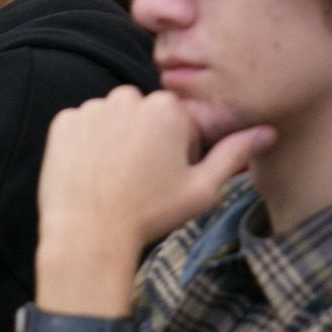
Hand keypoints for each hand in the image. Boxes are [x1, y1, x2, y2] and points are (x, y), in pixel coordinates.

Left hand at [35, 88, 273, 302]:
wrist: (90, 233)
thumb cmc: (150, 214)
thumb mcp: (202, 188)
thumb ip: (235, 153)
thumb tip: (268, 131)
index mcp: (167, 109)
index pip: (181, 123)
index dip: (181, 153)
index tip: (169, 177)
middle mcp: (128, 97)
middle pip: (146, 116)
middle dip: (148, 140)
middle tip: (143, 180)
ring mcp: (93, 108)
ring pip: (114, 120)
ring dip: (118, 140)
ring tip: (117, 179)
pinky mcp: (64, 121)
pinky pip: (84, 127)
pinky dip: (89, 145)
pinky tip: (93, 173)